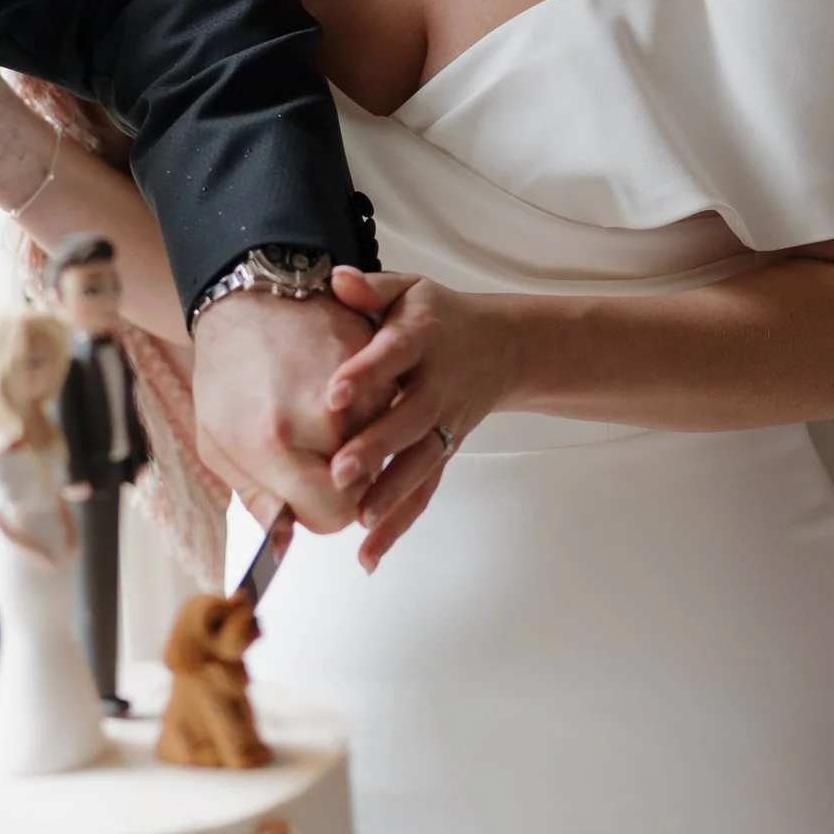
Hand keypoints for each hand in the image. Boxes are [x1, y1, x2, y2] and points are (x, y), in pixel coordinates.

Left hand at [191, 285, 380, 532]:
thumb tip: (280, 544)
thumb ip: (255, 497)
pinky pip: (403, 423)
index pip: (329, 511)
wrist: (254, 295)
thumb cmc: (228, 367)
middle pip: (363, 490)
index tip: (309, 509)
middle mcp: (328, 420)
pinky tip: (384, 449)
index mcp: (278, 440)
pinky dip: (396, 440)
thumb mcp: (218, 439)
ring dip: (380, 473)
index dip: (322, 517)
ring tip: (357, 481)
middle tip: (327, 487)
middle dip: (349, 497)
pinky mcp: (385, 371)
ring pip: (393, 458)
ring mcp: (364, 392)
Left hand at [321, 269, 527, 565]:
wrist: (500, 347)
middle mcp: (437, 386)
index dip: (365, 375)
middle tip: (340, 473)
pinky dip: (399, 524)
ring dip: (391, 495)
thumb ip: (371, 289)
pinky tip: (370, 553)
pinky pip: (424, 490)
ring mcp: (444, 424)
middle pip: (409, 419)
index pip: (392, 355)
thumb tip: (336, 280)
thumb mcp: (409, 289)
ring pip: (420, 463)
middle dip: (376, 448)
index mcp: (422, 339)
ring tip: (359, 520)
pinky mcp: (444, 452)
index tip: (333, 395)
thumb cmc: (437, 317)